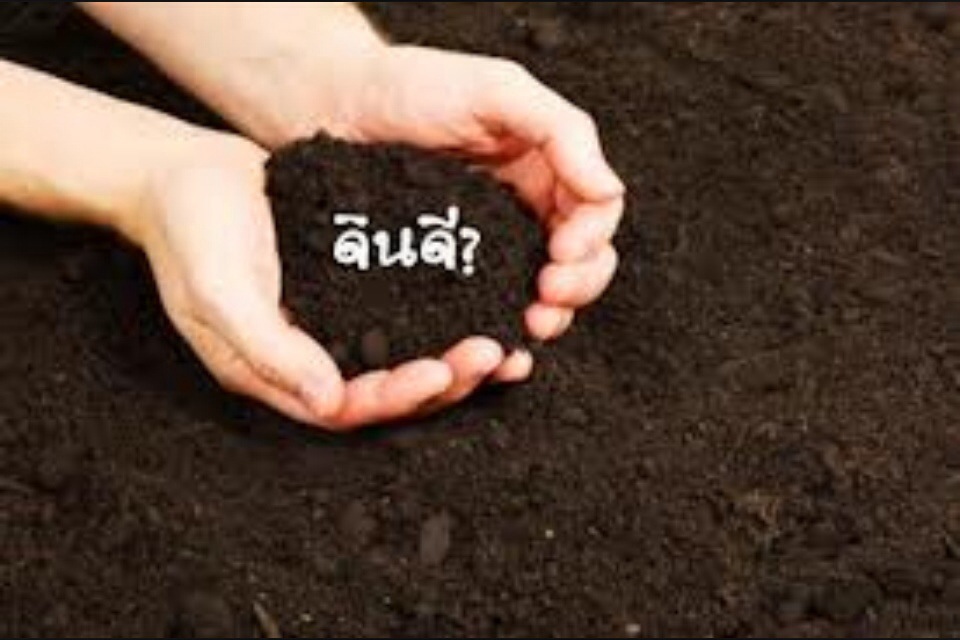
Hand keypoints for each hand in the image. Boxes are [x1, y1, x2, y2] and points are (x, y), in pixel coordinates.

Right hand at [135, 134, 464, 429]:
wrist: (181, 170)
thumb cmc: (188, 229)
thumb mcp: (217, 291)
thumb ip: (269, 349)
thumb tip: (330, 401)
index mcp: (274, 372)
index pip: (346, 408)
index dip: (397, 397)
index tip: (442, 371)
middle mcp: (309, 356)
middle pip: (385, 389)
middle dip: (442, 381)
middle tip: (492, 354)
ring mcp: (331, 319)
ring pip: (401, 354)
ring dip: (451, 354)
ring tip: (500, 339)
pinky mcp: (348, 282)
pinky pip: (401, 308)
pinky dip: (439, 312)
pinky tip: (478, 297)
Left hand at [301, 45, 624, 407]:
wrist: (333, 105)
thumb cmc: (413, 84)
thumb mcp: (498, 90)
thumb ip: (562, 131)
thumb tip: (610, 190)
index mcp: (546, 168)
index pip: (595, 213)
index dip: (591, 240)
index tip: (563, 254)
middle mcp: (524, 210)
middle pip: (580, 262)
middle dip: (576, 286)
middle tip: (548, 296)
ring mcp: (487, 245)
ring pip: (541, 292)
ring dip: (550, 315)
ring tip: (529, 325)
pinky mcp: (448, 271)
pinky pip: (487, 306)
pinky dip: (503, 330)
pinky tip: (501, 345)